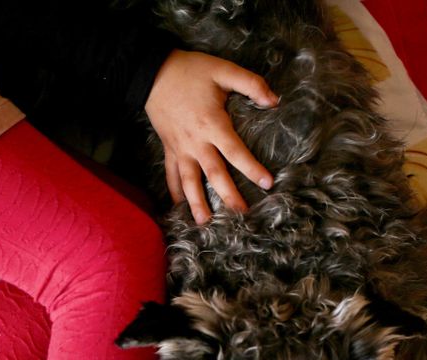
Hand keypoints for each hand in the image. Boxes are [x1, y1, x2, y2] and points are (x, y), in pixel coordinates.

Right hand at [145, 49, 277, 223]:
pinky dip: (174, 192)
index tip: (267, 183)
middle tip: (242, 213)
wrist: (152, 72)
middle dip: (228, 195)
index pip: (235, 152)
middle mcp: (195, 142)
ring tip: (205, 222)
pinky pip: (171, 174)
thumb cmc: (190, 71)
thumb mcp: (223, 70)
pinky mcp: (169, 149)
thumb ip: (251, 84)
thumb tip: (274, 101)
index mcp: (212, 124)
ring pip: (189, 181)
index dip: (252, 168)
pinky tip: (179, 207)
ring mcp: (180, 149)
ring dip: (197, 202)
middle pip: (214, 174)